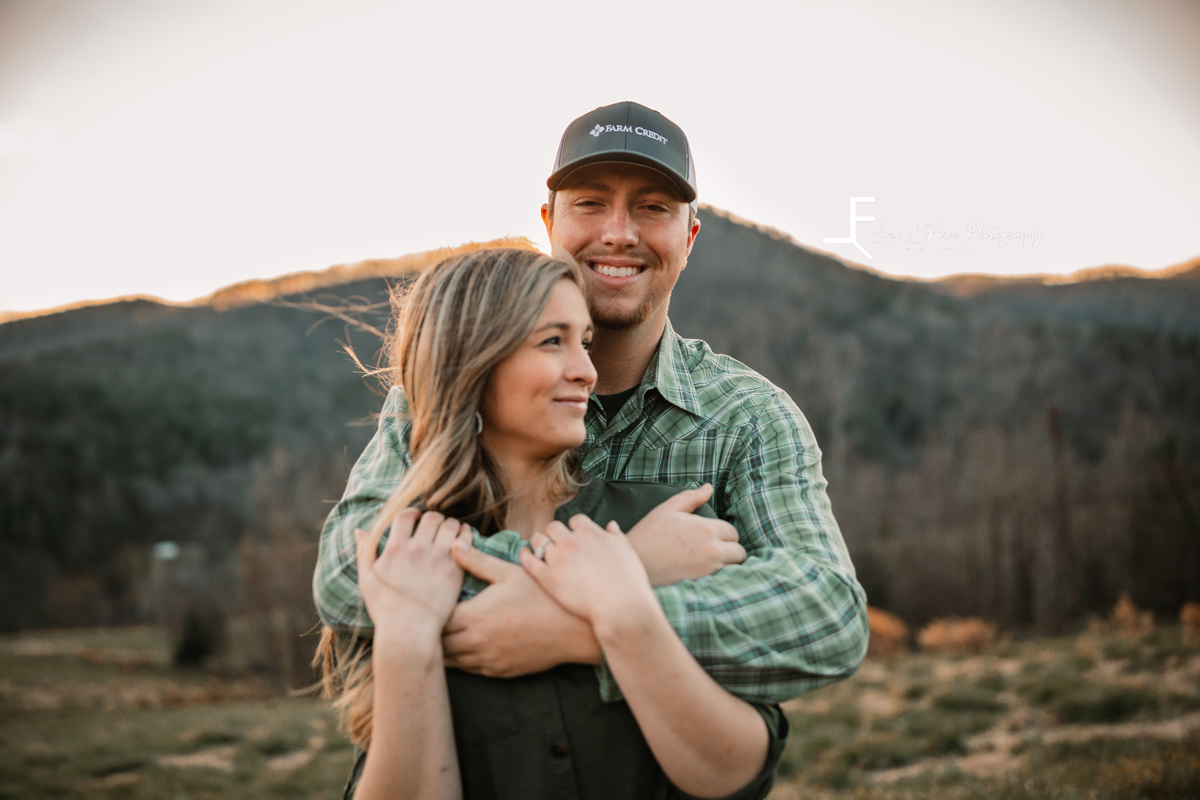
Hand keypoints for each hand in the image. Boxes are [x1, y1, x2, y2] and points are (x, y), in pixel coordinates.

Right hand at [355, 508, 470, 642]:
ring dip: (451, 524)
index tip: (417, 518)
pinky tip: (464, 537)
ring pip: (450, 524)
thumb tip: (359, 531)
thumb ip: (364, 552)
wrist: (408, 633)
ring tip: (450, 531)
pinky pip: (465, 539)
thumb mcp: (367, 580)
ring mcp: (438, 558)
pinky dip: (466, 533)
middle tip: (436, 526)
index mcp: (395, 548)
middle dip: (433, 517)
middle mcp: (417, 549)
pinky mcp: (455, 569)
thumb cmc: (386, 610)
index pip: (406, 515)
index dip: (413, 513)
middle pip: (431, 516)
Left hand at [442, 541, 601, 675]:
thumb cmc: (542, 595)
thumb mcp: (509, 572)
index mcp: (474, 615)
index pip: (436, 618)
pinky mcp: (500, 671)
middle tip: (428, 620)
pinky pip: (471, 670)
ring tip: (441, 636)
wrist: (573, 630)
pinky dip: (463, 660)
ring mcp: (488, 660)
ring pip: (452, 661)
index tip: (425, 602)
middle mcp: (476, 642)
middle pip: (439, 643)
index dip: (428, 610)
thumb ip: (478, 560)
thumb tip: (454, 544)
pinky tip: (465, 648)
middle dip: (432, 632)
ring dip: (445, 649)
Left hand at [520, 515, 658, 633]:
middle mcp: (572, 541)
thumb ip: (616, 536)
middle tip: (556, 542)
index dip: (575, 528)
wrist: (622, 608)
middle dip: (555, 533)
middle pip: (554, 527)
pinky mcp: (548, 578)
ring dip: (540, 542)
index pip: (576, 520)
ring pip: (539, 541)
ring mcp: (558, 559)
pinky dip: (525, 555)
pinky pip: (529, 561)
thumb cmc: (629, 583)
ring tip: (540, 548)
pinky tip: (525, 554)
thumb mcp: (627, 552)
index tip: (575, 535)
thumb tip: (610, 525)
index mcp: (591, 533)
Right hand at [623, 484, 745, 584]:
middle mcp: (713, 549)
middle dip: (731, 549)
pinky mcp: (703, 584)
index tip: (714, 537)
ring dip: (727, 564)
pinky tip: (706, 574)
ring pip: (734, 567)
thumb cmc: (649, 533)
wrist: (635, 563)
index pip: (732, 532)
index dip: (725, 533)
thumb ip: (691, 497)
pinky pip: (722, 581)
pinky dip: (719, 578)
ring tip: (712, 562)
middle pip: (738, 551)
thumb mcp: (668, 509)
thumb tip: (709, 488)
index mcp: (706, 528)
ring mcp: (709, 569)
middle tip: (715, 550)